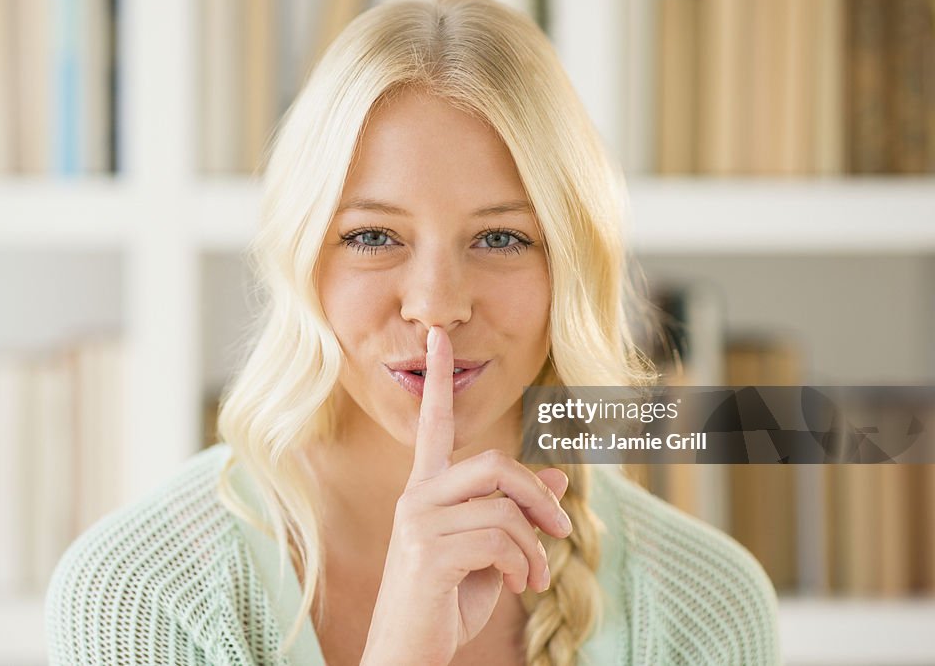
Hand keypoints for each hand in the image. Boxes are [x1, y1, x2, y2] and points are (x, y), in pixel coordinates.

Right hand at [360, 326, 572, 665]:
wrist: (409, 651)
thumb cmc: (447, 600)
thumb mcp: (491, 550)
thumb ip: (516, 510)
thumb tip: (556, 475)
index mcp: (427, 489)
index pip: (433, 424)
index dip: (437, 379)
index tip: (439, 337)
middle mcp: (418, 497)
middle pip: (493, 463)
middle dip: (538, 493)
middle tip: (562, 528)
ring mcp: (420, 523)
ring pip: (504, 506)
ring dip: (535, 544)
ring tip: (534, 574)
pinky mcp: (429, 552)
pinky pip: (500, 539)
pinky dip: (523, 563)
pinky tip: (517, 585)